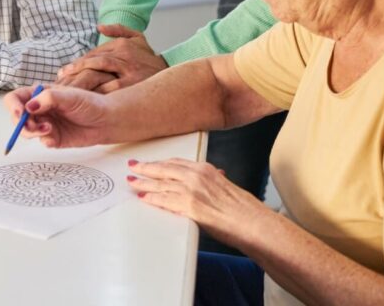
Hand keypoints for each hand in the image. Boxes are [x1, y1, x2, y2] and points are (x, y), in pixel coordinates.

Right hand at [3, 84, 111, 147]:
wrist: (106, 121)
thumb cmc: (90, 103)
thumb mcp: (70, 96)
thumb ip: (48, 98)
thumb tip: (28, 107)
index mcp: (40, 94)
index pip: (16, 98)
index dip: (13, 106)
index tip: (20, 114)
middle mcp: (40, 109)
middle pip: (17, 117)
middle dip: (22, 124)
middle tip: (34, 126)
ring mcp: (45, 124)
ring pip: (27, 131)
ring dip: (33, 132)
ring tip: (49, 129)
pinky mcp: (53, 138)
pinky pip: (41, 141)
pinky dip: (45, 140)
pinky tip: (55, 138)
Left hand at [57, 24, 167, 92]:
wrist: (171, 74)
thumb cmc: (149, 58)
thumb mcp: (138, 38)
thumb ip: (118, 30)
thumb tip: (99, 26)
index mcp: (122, 44)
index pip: (93, 53)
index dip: (77, 63)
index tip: (64, 72)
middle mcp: (124, 55)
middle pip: (92, 62)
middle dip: (74, 71)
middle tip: (60, 81)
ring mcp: (128, 71)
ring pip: (97, 73)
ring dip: (80, 81)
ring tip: (67, 90)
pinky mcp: (132, 86)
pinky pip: (108, 89)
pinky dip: (94, 93)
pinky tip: (84, 99)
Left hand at [127, 158, 268, 249]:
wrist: (251, 221)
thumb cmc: (242, 208)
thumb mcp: (226, 187)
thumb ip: (214, 181)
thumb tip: (213, 178)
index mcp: (206, 169)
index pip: (176, 162)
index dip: (161, 163)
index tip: (151, 162)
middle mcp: (197, 175)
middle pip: (164, 169)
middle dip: (146, 168)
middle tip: (133, 166)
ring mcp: (191, 190)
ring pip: (160, 183)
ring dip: (143, 182)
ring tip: (132, 181)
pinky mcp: (188, 205)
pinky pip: (164, 199)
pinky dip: (151, 197)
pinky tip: (143, 197)